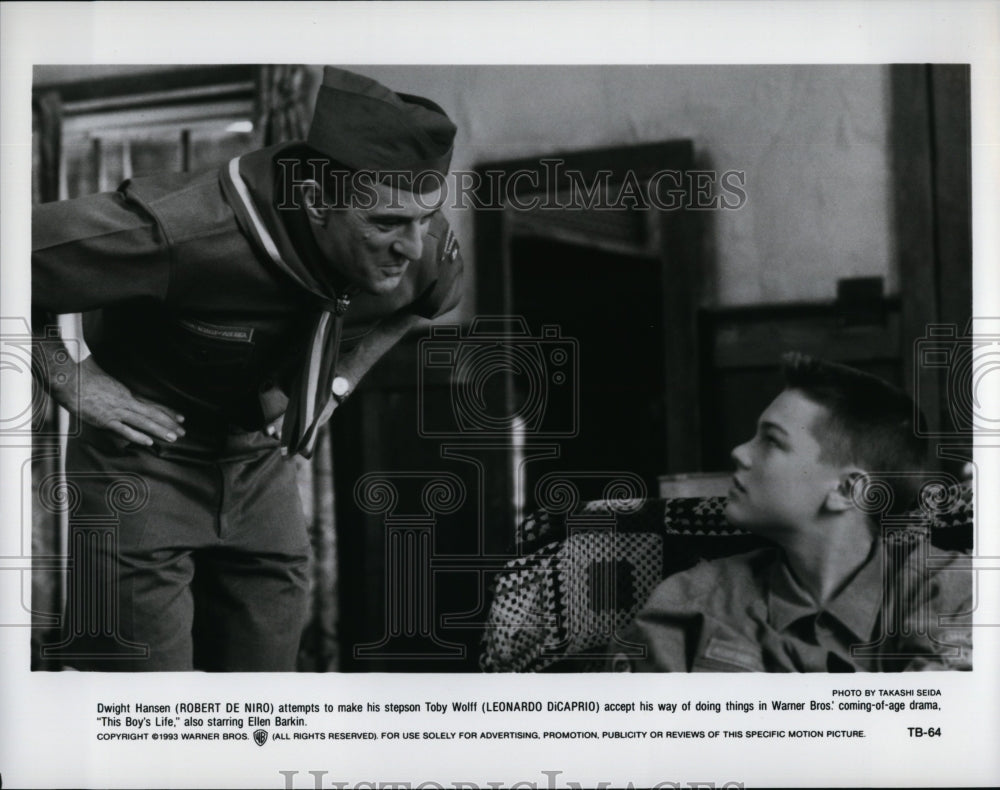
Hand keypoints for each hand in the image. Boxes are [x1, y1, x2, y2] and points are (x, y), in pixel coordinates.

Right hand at [53, 356, 185, 446]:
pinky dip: (137, 436)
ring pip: (143, 422)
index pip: (150, 405)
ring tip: (174, 437)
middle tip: (183, 431)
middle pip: (152, 414)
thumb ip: (112, 388)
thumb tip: (119, 393)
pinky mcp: (105, 419)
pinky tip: (149, 441)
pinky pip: (124, 429)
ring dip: (159, 430)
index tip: (179, 417)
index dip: (166, 412)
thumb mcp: (104, 381)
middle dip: (168, 423)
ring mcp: (116, 411)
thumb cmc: (83, 376)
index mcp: (125, 393)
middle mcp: (125, 401)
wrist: (68, 378)